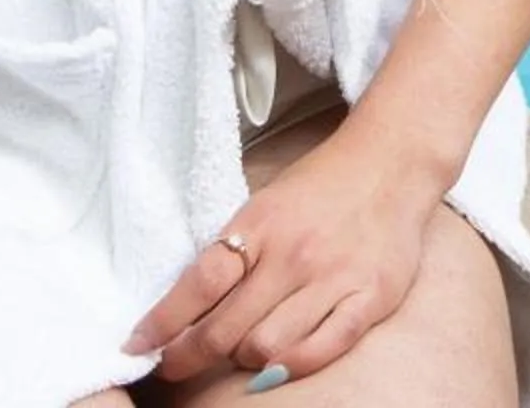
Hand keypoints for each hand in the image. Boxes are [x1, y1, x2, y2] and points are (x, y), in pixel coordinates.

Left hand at [123, 122, 448, 387]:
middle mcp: (295, 253)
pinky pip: (321, 350)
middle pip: (226, 327)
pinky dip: (290, 366)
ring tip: (240, 351)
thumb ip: (234, 252)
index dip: (162, 323)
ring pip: (267, 347)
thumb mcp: (266, 205)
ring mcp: (334, 277)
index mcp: (262, 224)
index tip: (138, 346)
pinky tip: (276, 365)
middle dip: (190, 356)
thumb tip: (185, 308)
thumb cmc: (321, 188)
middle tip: (176, 365)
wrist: (392, 163)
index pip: (200, 284)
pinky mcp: (370, 298)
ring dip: (244, 359)